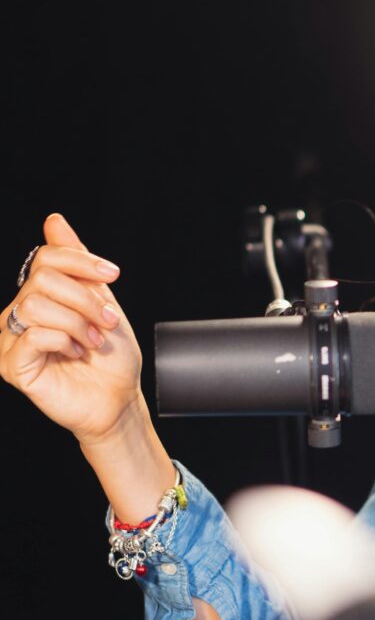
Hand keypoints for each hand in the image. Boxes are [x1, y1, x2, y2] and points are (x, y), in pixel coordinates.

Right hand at [0, 213, 142, 444]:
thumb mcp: (101, 300)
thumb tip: (53, 221)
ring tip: (91, 342)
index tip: (112, 274)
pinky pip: (33, 335)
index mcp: (39, 295)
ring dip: (76, 322)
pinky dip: (63, 341)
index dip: (80, 261)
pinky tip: (74, 354)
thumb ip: (76, 262)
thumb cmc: (111, 357)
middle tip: (106, 322)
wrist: (118, 399)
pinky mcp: (12, 365)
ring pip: (34, 305)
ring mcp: (11, 339)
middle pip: (42, 279)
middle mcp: (19, 313)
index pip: (46, 258)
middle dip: (85, 299)